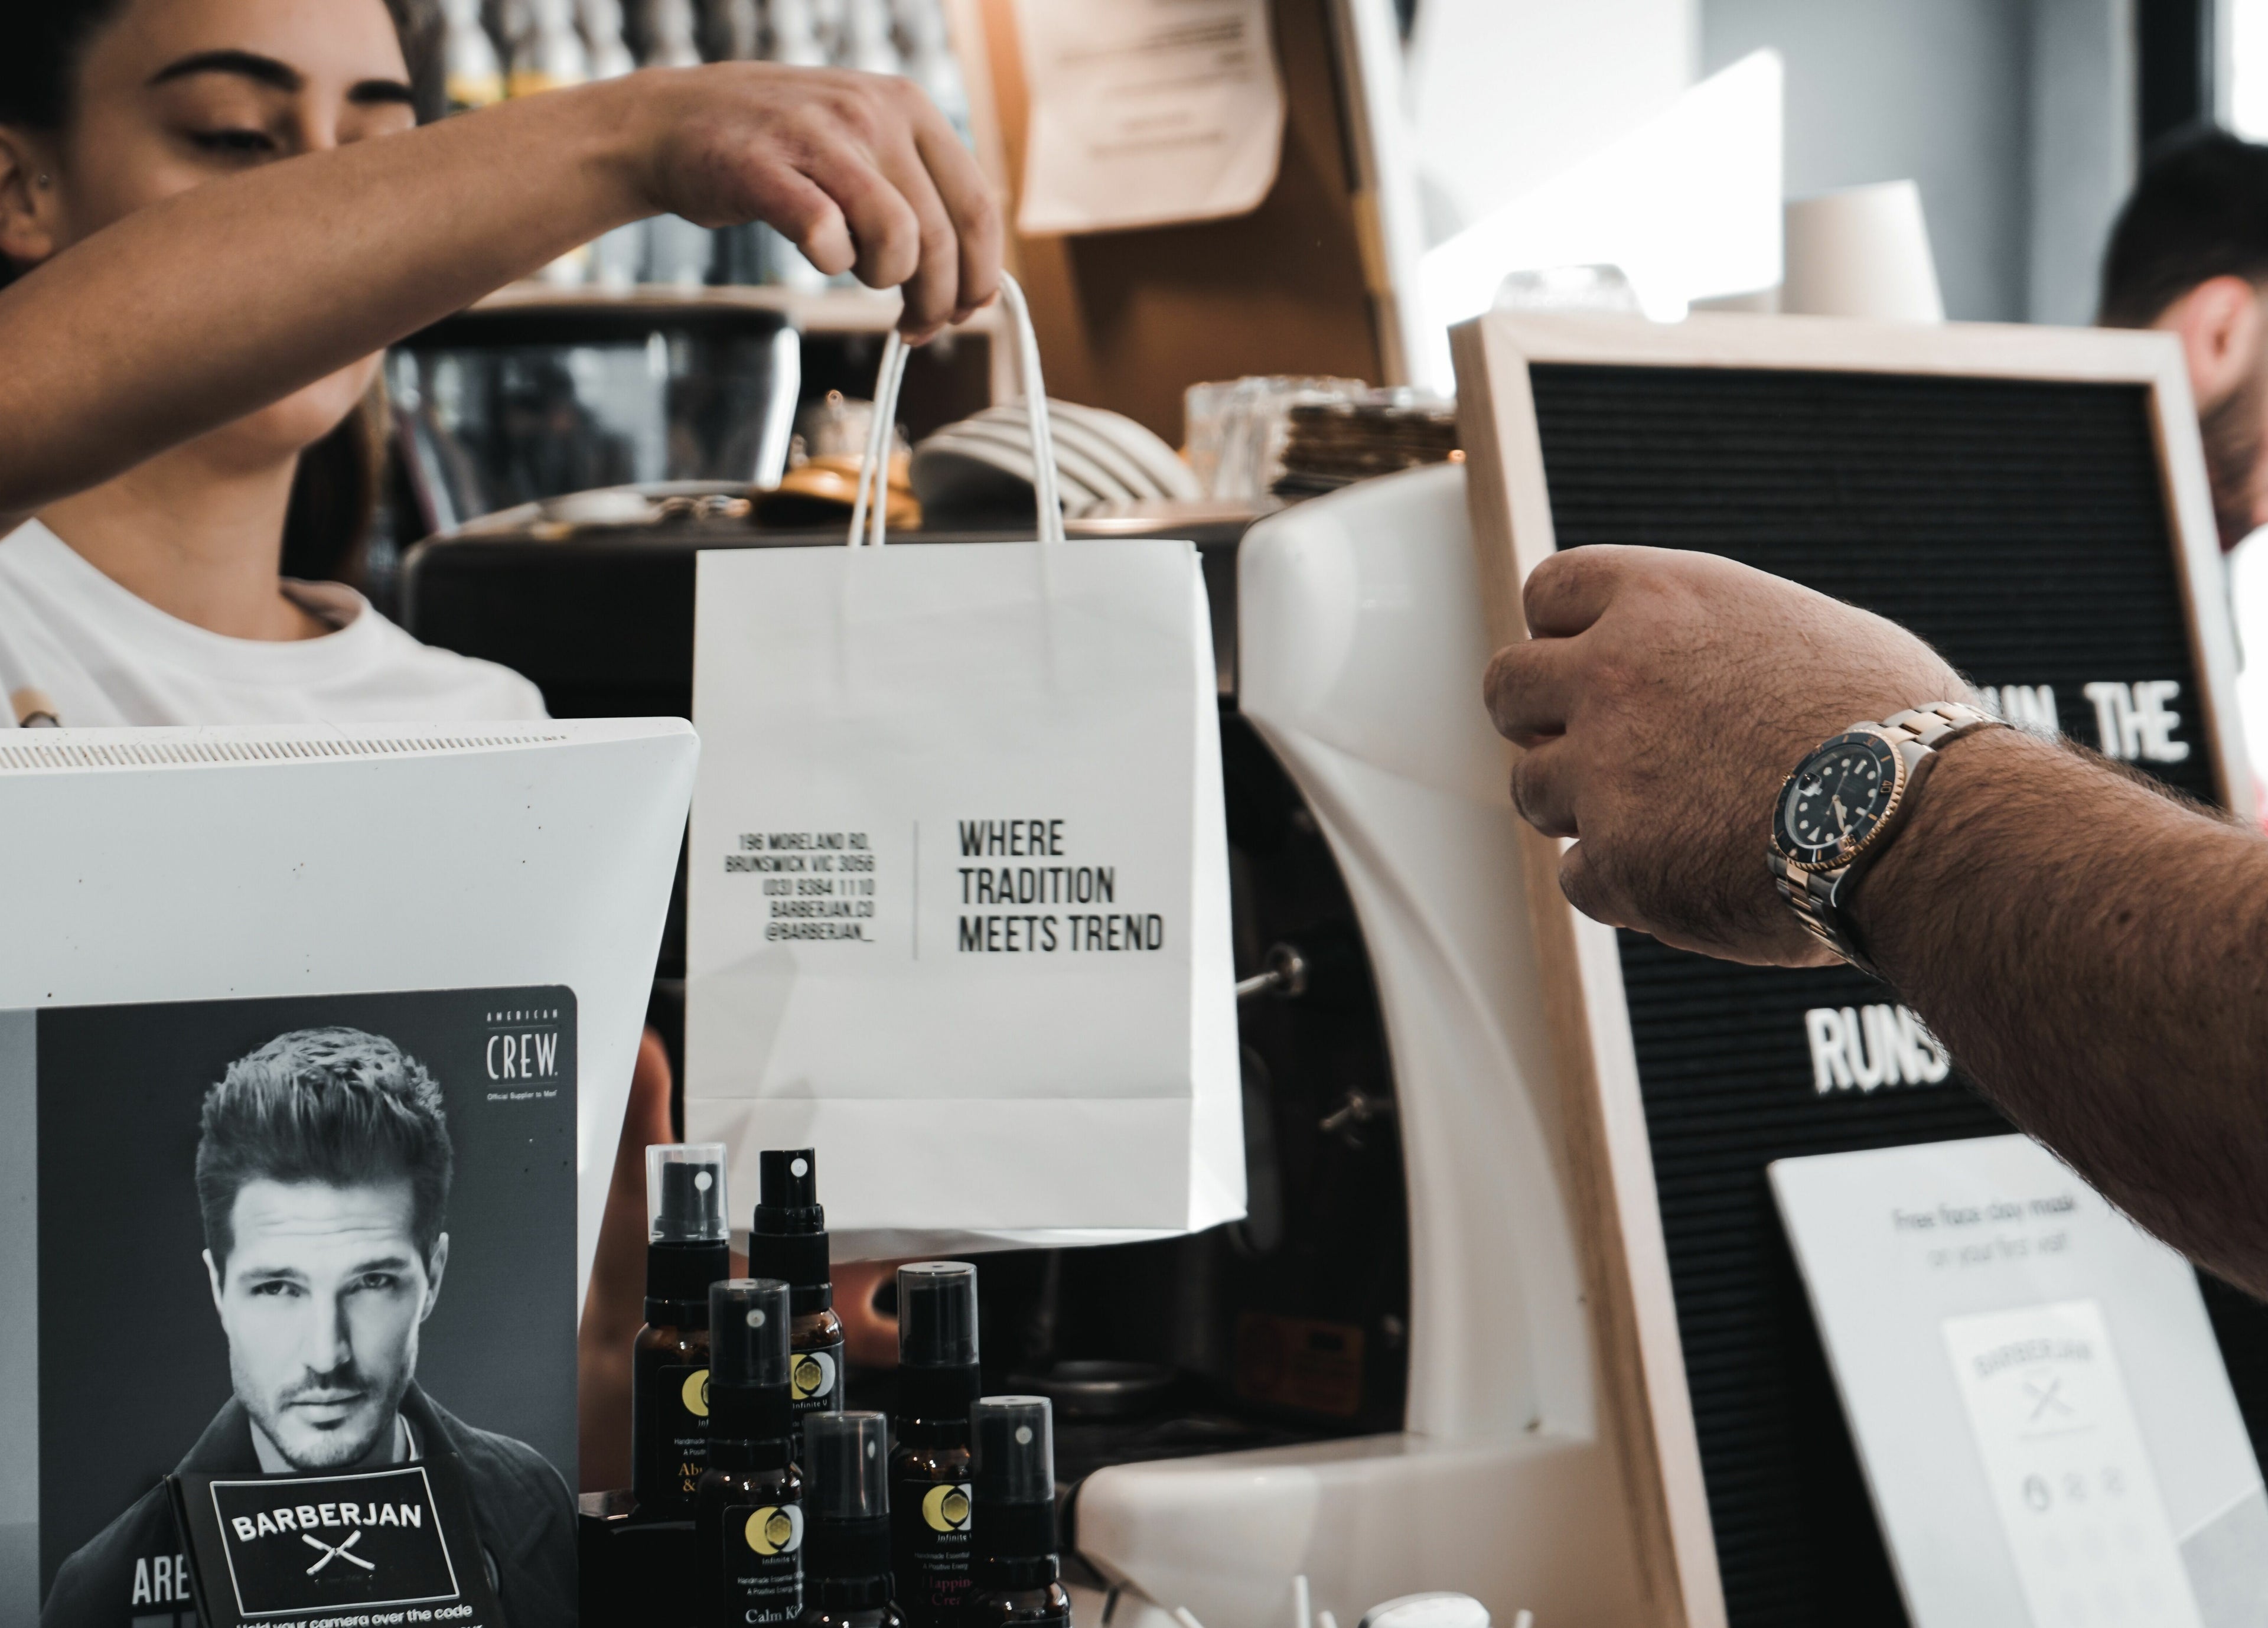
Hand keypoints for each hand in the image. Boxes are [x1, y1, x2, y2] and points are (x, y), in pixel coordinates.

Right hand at [623, 64, 1001, 338]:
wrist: (674, 121)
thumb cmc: (781, 148)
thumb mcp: (865, 143)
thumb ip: (920, 192)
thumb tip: (978, 281)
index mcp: (909, 106)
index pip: (977, 205)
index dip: (981, 275)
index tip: (967, 312)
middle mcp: (872, 113)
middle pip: (939, 236)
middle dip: (937, 300)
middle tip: (916, 327)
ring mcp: (818, 137)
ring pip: (896, 239)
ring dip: (885, 281)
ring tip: (860, 276)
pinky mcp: (764, 169)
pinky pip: (826, 238)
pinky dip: (830, 263)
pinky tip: (818, 255)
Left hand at [1482, 545, 1966, 964]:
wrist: (1925, 822)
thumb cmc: (1897, 729)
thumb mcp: (1812, 632)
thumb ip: (1727, 637)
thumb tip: (1711, 651)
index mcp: (1661, 601)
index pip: (1549, 592)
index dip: (1561, 634)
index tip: (1581, 662)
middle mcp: (1613, 673)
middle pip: (1506, 686)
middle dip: (1537, 720)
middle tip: (1588, 748)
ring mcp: (1603, 768)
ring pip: (1531, 788)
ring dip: (1580, 809)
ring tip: (1665, 822)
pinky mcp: (1613, 860)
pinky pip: (1578, 877)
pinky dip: (1621, 885)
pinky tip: (1688, 879)